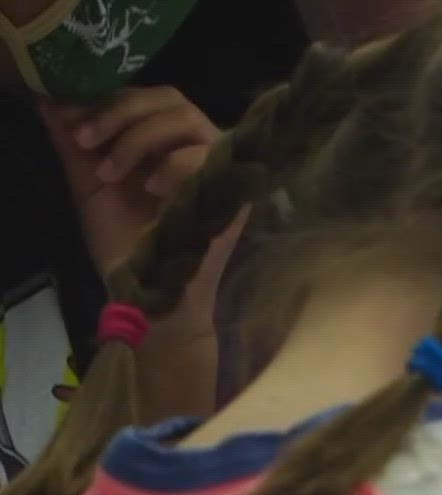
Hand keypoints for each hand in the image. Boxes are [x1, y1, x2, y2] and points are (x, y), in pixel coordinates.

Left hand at [40, 86, 221, 273]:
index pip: (143, 98)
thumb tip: (47, 100)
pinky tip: (152, 189)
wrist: (148, 289)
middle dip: (121, 112)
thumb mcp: (89, 186)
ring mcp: (216, 164)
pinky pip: (208, 153)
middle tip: (87, 140)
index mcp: (158, 142)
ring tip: (112, 173)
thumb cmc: (122, 243)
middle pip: (169, 98)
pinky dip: (173, 165)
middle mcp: (191, 146)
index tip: (71, 120)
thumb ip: (72, 145)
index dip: (108, 101)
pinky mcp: (233, 186)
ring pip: (187, 117)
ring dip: (140, 137)